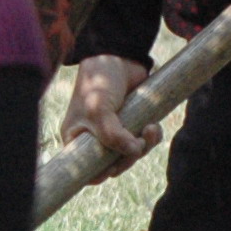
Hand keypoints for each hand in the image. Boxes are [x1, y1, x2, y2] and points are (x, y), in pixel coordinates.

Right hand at [59, 55, 159, 181]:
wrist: (118, 56)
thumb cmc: (98, 82)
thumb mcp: (99, 111)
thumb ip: (113, 135)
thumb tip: (134, 151)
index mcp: (77, 138)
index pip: (85, 168)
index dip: (99, 174)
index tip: (112, 169)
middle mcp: (95, 137)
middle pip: (113, 164)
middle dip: (128, 158)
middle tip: (137, 145)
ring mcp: (115, 130)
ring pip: (131, 154)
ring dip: (144, 146)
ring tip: (151, 129)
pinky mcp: (133, 122)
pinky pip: (144, 140)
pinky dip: (152, 137)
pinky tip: (154, 125)